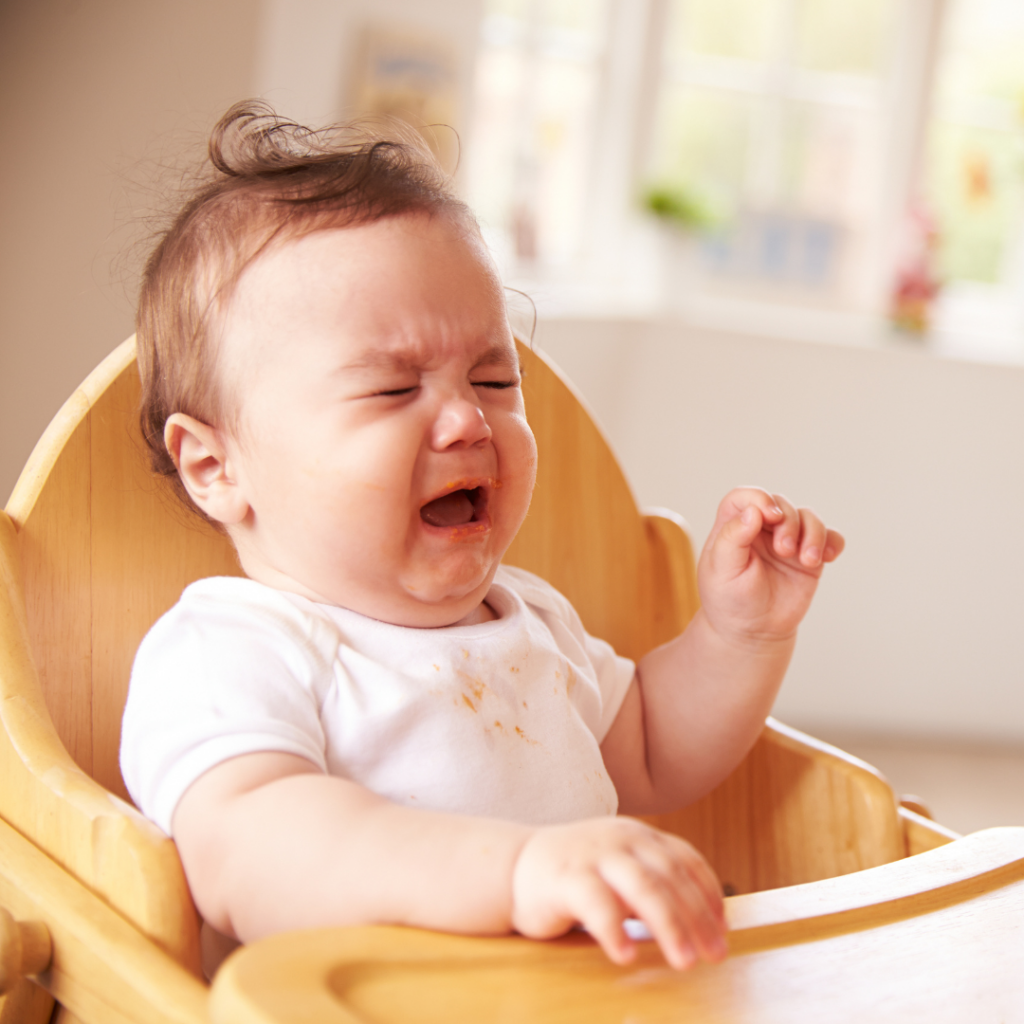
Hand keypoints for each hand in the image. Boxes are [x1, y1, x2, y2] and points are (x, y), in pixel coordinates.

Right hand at [511, 817, 726, 968]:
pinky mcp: (565, 877)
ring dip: (669, 926)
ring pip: (643, 887)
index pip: (684, 859)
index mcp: (637, 835)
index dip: (709, 893)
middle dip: (697, 918)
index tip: (723, 928)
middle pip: (670, 877)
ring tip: (684, 961)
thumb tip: (704, 922)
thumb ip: (653, 883)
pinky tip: (626, 954)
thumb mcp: (620, 868)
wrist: (514, 867)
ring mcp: (593, 855)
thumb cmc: (575, 876)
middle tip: (714, 955)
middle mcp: (620, 840)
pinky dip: (615, 930)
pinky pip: (597, 904)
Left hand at [698, 488, 844, 643]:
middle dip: (788, 523)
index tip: (770, 515)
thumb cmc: (729, 599)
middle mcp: (761, 528)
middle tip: (784, 550)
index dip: (759, 498)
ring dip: (813, 533)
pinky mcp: (808, 557)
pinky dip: (833, 542)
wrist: (752, 631)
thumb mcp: (721, 570)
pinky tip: (828, 557)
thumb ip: (732, 538)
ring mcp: (788, 541)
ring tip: (807, 561)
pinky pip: (830, 538)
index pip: (745, 497)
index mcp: (733, 526)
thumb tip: (753, 511)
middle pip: (781, 503)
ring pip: (808, 517)